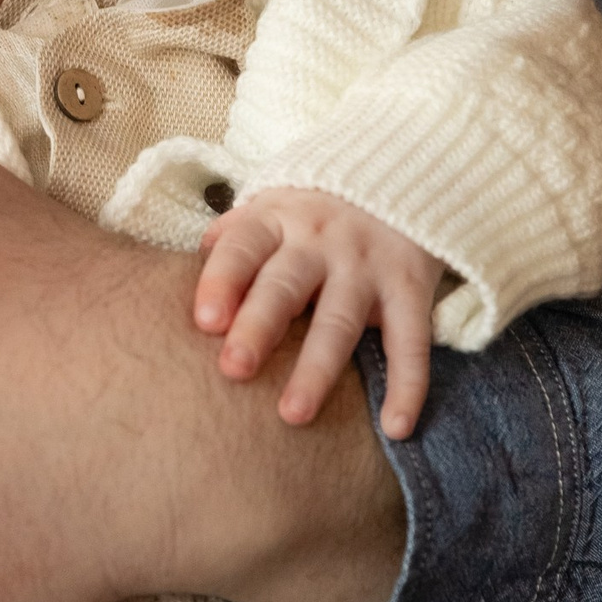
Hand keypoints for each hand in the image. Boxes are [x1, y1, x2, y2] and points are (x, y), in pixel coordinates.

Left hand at [195, 189, 445, 437]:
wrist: (402, 175)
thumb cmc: (314, 211)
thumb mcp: (272, 208)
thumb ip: (234, 236)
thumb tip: (190, 264)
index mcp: (276, 220)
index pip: (243, 248)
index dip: (222, 282)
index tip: (205, 322)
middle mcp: (321, 241)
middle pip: (284, 286)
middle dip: (259, 327)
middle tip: (233, 370)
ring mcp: (368, 264)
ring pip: (339, 322)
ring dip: (317, 370)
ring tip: (293, 415)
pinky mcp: (411, 287)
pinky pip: (410, 341)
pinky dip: (408, 384)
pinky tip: (395, 426)